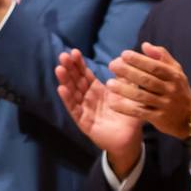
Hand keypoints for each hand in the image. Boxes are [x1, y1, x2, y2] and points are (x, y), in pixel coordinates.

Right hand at [55, 50, 144, 175]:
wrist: (131, 139)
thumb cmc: (129, 116)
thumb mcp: (129, 93)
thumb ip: (125, 77)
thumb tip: (121, 58)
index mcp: (98, 91)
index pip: (86, 75)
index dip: (79, 64)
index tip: (74, 52)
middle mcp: (89, 99)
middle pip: (76, 81)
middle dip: (69, 69)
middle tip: (63, 56)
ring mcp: (85, 110)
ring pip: (72, 93)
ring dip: (65, 81)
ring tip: (59, 68)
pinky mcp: (84, 122)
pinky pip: (74, 110)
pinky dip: (68, 100)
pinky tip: (62, 89)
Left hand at [107, 44, 190, 137]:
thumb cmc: (179, 91)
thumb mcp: (177, 72)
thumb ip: (162, 57)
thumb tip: (145, 45)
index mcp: (174, 76)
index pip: (155, 66)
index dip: (139, 60)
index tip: (124, 54)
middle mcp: (170, 90)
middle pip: (147, 80)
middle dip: (128, 72)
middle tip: (112, 65)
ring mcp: (165, 105)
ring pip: (142, 96)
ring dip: (124, 90)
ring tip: (109, 84)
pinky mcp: (158, 118)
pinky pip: (139, 113)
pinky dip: (125, 108)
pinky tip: (113, 104)